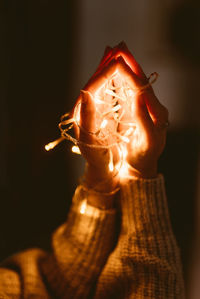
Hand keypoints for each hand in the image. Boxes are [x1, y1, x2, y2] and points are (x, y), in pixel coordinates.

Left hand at [73, 49, 121, 192]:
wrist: (101, 169)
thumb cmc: (96, 158)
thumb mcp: (88, 139)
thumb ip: (85, 116)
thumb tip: (84, 92)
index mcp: (81, 112)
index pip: (92, 87)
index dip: (103, 72)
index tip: (116, 60)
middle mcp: (86, 108)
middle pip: (96, 82)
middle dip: (106, 64)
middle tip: (118, 48)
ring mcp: (95, 110)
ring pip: (102, 85)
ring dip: (110, 69)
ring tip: (118, 54)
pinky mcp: (102, 113)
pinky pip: (109, 93)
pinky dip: (115, 81)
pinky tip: (120, 72)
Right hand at [106, 42, 168, 178]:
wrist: (141, 166)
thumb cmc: (145, 156)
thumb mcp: (149, 140)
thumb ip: (145, 118)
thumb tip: (139, 96)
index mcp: (157, 111)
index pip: (142, 87)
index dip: (130, 73)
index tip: (118, 60)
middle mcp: (151, 106)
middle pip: (139, 80)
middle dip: (129, 63)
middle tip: (119, 47)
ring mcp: (142, 108)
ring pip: (133, 84)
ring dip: (125, 68)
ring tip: (117, 54)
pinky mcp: (134, 112)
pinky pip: (127, 92)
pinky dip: (120, 80)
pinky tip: (115, 73)